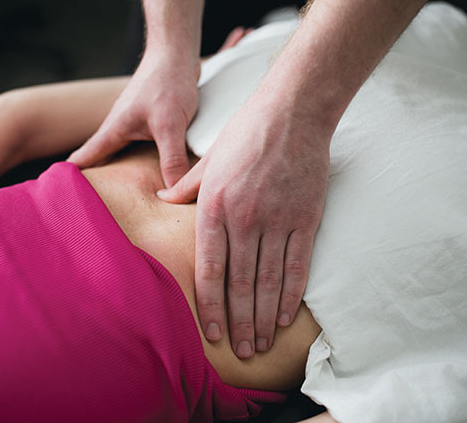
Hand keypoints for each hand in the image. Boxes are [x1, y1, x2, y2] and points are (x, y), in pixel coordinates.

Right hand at [68, 52, 198, 186]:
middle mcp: (117, 129)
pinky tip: (148, 173)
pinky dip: (137, 161)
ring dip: (117, 172)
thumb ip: (171, 160)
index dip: (70, 179)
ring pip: (119, 155)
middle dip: (93, 182)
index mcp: (112, 131)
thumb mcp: (170, 126)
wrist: (175, 52)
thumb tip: (171, 194)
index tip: (58, 198)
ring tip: (116, 197)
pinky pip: (136, 147)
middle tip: (87, 207)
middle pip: (99, 160)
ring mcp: (131, 124)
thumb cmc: (167, 82)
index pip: (83, 159)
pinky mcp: (146, 122)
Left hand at [158, 95, 330, 358]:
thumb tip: (161, 199)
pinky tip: (286, 318)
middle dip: (239, 323)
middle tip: (239, 353)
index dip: (210, 305)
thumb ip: (185, 186)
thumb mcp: (208, 160)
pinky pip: (297, 266)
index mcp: (214, 206)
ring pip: (269, 282)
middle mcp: (244, 219)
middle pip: (240, 284)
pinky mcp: (305, 219)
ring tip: (260, 345)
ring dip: (264, 318)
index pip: (209, 268)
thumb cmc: (245, 134)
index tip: (212, 333)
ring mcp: (277, 221)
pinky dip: (291, 296)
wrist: (293, 113)